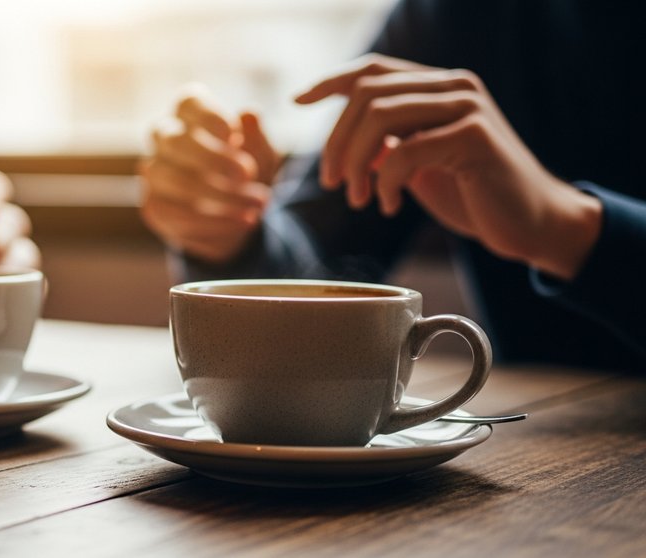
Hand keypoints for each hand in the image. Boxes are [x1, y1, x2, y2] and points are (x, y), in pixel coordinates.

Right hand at [140, 87, 279, 263]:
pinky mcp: (155, 207)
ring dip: (220, 195)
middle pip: (175, 142)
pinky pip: (178, 215)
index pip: (188, 104)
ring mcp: (155, 174)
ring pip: (175, 181)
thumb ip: (256, 136)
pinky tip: (243, 220)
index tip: (236, 134)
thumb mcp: (261, 154)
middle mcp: (165, 140)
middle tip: (247, 173)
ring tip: (257, 204)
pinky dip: (215, 221)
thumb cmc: (246, 172)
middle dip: (213, 159)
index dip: (209, 116)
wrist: (237, 214)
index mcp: (190, 115)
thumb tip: (249, 115)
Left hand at [295, 54, 601, 279]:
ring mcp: (467, 107)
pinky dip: (384, 181)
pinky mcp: (475, 137)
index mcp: (438, 86)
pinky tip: (385, 205)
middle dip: (336, 141)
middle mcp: (454, 86)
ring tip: (356, 198)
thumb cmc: (472, 194)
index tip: (296, 101)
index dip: (330, 82)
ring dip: (356, 162)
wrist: (530, 224)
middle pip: (367, 94)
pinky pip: (406, 151)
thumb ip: (388, 143)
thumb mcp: (419, 163)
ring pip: (380, 116)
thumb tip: (341, 138)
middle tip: (333, 183)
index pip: (373, 70)